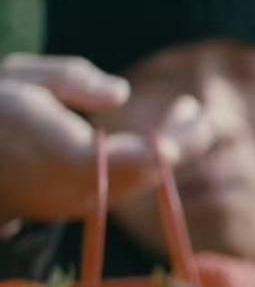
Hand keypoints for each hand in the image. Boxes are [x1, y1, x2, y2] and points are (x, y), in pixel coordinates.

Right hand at [0, 54, 217, 224]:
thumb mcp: (22, 77)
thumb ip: (73, 79)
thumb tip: (122, 93)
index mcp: (68, 155)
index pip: (139, 157)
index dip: (174, 143)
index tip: (196, 116)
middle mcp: (80, 189)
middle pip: (149, 172)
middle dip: (182, 141)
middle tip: (199, 110)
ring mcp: (78, 204)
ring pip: (139, 182)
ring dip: (168, 151)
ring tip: (187, 115)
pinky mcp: (75, 208)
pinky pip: (122, 186)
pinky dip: (146, 163)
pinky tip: (157, 137)